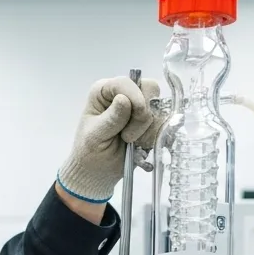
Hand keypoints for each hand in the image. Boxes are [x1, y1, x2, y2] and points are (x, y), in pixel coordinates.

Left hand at [56, 76, 163, 204]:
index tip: (136, 115)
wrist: (98, 172)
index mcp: (104, 91)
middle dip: (143, 115)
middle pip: (149, 90)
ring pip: (159, 110)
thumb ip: (110, 119)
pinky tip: (139, 146)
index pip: (126, 82)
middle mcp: (123, 94)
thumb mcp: (95, 136)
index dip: (135, 96)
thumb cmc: (89, 153)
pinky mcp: (150, 123)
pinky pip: (163, 124)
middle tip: (128, 136)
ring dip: (147, 131)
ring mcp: (139, 108)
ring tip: (129, 143)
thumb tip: (123, 100)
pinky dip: (154, 137)